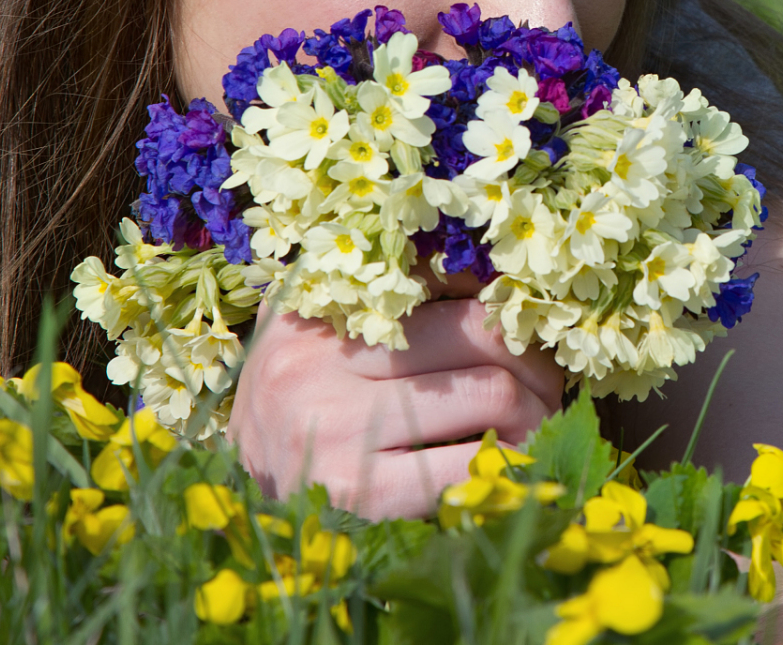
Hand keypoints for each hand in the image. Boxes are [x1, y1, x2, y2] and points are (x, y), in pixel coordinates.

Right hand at [225, 296, 564, 517]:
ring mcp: (338, 431)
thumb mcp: (316, 333)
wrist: (237, 506)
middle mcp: (318, 362)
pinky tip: (506, 469)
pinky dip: (507, 465)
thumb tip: (491, 279)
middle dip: (534, 362)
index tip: (521, 329)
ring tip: (531, 427)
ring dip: (534, 414)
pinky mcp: (362, 496)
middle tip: (545, 386)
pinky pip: (470, 466)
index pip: (439, 276)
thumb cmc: (296, 410)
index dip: (499, 303)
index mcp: (312, 310)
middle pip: (480, 332)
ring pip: (490, 393)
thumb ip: (384, 294)